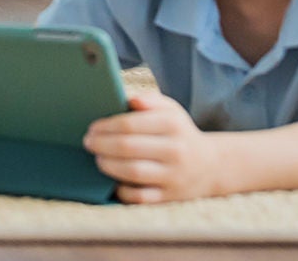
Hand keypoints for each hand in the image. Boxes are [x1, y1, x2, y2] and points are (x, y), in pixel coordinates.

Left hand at [83, 92, 221, 202]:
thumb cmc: (179, 133)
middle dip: (101, 144)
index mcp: (172, 124)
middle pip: (128, 147)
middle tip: (88, 142)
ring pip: (132, 172)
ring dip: (108, 166)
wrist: (209, 166)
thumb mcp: (171, 110)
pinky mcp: (168, 197)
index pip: (131, 124)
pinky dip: (121, 190)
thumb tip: (130, 100)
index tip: (92, 127)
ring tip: (97, 159)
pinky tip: (111, 181)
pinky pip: (139, 197)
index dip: (106, 126)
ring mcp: (172, 176)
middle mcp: (174, 150)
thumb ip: (150, 100)